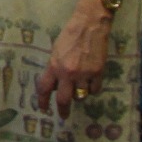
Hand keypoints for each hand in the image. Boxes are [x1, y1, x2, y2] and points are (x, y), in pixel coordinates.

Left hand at [35, 0, 112, 119]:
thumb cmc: (70, 36)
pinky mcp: (98, 73)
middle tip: (63, 115)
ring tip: (79, 87)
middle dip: (63, 110)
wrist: (90, 26)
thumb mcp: (56, 51)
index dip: (43, 101)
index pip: (44, 89)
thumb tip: (56, 85)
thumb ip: (55, 68)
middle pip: (64, 100)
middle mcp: (68, 73)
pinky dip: (92, 89)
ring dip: (79, 95)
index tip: (44, 109)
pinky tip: (91, 83)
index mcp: (54, 66)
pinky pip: (95, 90)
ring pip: (81, 96)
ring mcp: (84, 74)